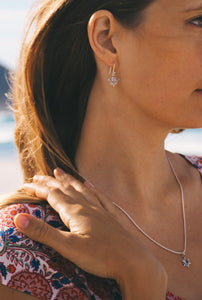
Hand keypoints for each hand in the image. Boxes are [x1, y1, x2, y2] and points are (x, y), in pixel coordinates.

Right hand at [14, 169, 166, 298]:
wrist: (133, 261)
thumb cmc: (101, 256)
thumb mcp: (68, 247)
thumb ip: (43, 232)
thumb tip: (19, 218)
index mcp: (76, 212)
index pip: (53, 196)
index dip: (39, 189)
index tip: (26, 185)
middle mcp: (88, 207)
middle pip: (65, 190)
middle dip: (50, 182)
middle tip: (39, 175)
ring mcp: (101, 210)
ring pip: (81, 190)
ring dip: (69, 181)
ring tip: (60, 172)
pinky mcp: (111, 217)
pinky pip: (100, 197)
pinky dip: (91, 189)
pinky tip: (90, 185)